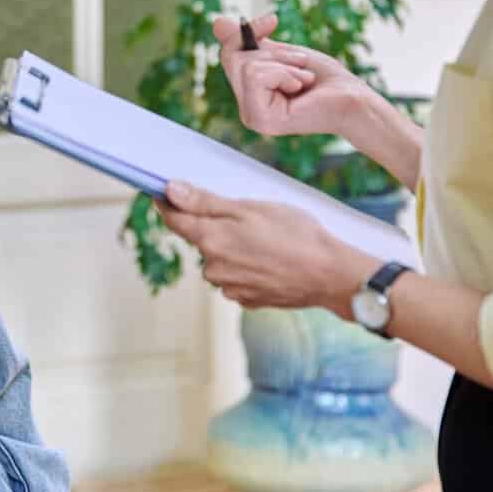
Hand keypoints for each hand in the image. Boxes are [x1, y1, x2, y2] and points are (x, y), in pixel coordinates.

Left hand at [156, 180, 374, 310]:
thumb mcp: (250, 208)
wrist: (330, 275)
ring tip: (267, 241)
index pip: (175, 220)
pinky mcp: (247, 301)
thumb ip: (205, 202)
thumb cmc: (294, 235)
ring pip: (221, 261)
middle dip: (216, 228)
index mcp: (211, 240)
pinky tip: (271, 260)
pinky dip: (249, 268)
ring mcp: (230, 288)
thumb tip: (170, 191)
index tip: (162, 193)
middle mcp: (214, 268)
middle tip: (248, 217)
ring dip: (234, 249)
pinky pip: (238, 278)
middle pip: (202, 241)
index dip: (167, 204)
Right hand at [213, 13, 374, 139]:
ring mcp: (252, 117)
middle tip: (300, 65)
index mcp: (250, 94)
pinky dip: (284, 73)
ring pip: (247, 66)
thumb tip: (217, 23)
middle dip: (272, 52)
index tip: (273, 19)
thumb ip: (251, 43)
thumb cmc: (324, 79)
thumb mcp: (282, 53)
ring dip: (283, 64)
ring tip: (303, 79)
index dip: (247, 31)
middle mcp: (246, 109)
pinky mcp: (261, 120)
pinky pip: (257, 76)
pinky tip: (301, 89)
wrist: (353, 99)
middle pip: (233, 57)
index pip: (229, 53)